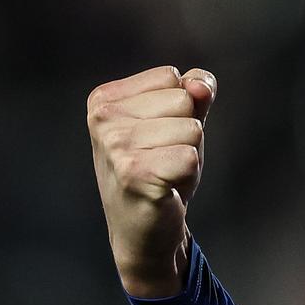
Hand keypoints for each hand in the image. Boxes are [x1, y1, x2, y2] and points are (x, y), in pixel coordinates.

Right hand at [86, 66, 216, 297]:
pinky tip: (166, 187)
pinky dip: (188, 175)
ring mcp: (115, 146)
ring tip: (165, 173)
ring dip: (188, 156)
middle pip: (184, 101)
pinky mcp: (135, 173)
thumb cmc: (159, 170)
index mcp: (105, 99)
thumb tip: (200, 83)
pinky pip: (190, 158)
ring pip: (192, 129)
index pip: (172, 77)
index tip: (160, 136)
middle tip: (164, 159)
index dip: (182, 109)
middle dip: (187, 133)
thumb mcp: (178, 124)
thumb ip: (194, 94)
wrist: (141, 228)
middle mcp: (104, 119)